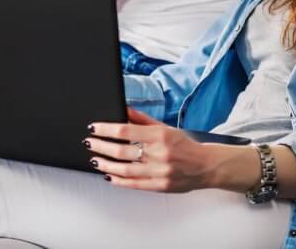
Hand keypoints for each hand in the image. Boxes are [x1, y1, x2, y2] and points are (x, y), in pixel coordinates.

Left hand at [84, 108, 220, 191]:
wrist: (205, 166)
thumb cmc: (184, 145)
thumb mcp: (165, 128)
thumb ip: (142, 119)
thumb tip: (123, 109)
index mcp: (160, 136)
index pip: (126, 130)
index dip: (106, 129)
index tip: (94, 128)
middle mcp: (159, 154)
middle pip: (122, 151)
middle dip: (101, 146)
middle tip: (89, 143)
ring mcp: (160, 172)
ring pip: (125, 170)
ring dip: (106, 164)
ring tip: (95, 160)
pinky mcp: (160, 186)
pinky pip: (134, 184)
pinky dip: (119, 180)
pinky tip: (109, 175)